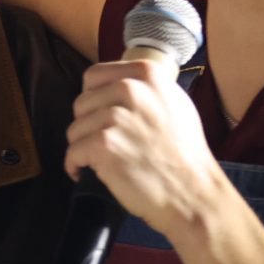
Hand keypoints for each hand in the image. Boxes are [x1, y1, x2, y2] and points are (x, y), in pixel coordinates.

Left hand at [65, 59, 234, 240]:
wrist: (192, 190)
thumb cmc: (184, 153)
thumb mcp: (174, 103)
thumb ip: (146, 89)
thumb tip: (117, 85)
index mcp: (146, 74)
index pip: (94, 76)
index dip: (92, 98)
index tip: (98, 114)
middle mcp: (130, 89)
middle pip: (81, 103)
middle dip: (87, 125)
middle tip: (106, 143)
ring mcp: (115, 117)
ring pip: (75, 129)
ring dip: (83, 147)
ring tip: (105, 160)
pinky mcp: (103, 144)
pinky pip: (72, 152)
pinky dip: (75, 166)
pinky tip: (88, 172)